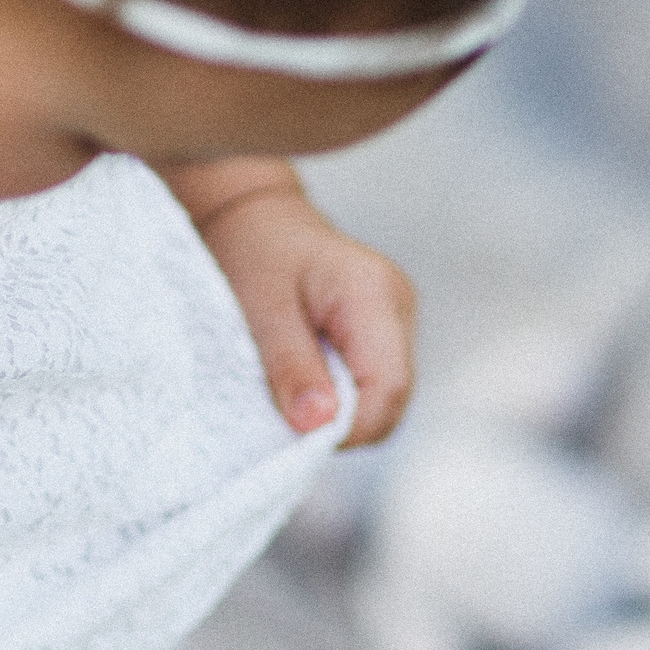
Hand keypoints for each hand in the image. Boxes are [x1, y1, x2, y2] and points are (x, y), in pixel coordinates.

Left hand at [180, 169, 416, 448]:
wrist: (252, 216)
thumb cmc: (251, 250)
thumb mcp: (261, 310)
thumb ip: (292, 366)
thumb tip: (318, 425)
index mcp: (375, 295)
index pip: (388, 389)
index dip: (348, 427)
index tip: (299, 433)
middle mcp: (398, 306)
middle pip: (393, 398)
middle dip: (345, 422)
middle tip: (291, 413)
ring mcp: (395, 317)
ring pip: (384, 395)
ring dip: (341, 409)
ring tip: (295, 389)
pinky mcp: (382, 329)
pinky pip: (372, 381)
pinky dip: (339, 393)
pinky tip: (307, 377)